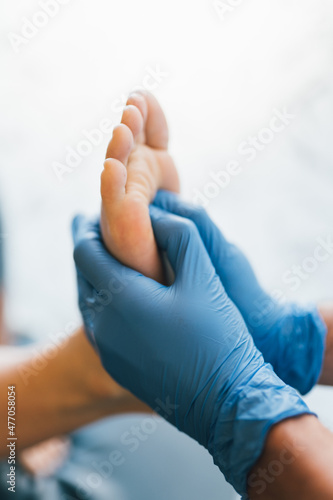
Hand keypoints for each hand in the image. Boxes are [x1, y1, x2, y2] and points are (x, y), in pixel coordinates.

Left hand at [72, 207, 310, 497]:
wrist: (224, 403)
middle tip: (108, 234)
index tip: (102, 216)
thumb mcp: (204, 278)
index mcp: (119, 296)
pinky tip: (131, 301)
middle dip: (93, 250)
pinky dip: (107, 303)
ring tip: (119, 264)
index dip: (92, 228)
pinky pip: (99, 324)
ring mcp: (106, 349)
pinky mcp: (116, 365)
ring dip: (99, 278)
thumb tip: (158, 215)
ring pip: (89, 300)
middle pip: (83, 274)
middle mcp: (102, 323)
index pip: (85, 249)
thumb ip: (180, 236)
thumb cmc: (217, 338)